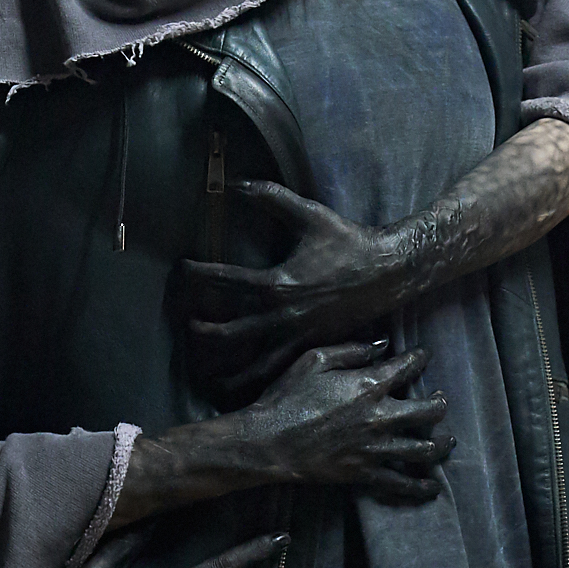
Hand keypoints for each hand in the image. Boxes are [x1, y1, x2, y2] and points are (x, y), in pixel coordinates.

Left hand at [174, 182, 408, 395]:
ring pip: (251, 362)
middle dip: (202, 331)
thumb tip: (234, 182)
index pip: (224, 282)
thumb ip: (269, 197)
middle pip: (229, 332)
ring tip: (203, 368)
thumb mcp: (308, 214)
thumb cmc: (347, 241)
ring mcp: (297, 336)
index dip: (196, 276)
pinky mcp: (312, 348)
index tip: (181, 270)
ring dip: (224, 366)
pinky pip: (278, 371)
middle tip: (186, 325)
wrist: (388, 272)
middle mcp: (283, 315)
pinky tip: (242, 385)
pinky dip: (256, 379)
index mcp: (278, 283)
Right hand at [230, 340, 452, 502]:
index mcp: (368, 386)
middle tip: (440, 400)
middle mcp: (379, 417)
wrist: (269, 442)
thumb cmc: (287, 397)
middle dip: (440, 404)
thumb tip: (381, 345)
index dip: (420, 359)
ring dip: (441, 444)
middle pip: (429, 412)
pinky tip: (432, 486)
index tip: (423, 356)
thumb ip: (351, 351)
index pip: (407, 368)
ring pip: (424, 450)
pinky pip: (401, 483)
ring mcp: (375, 448)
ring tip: (447, 440)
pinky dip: (421, 487)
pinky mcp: (365, 473)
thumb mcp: (313, 360)